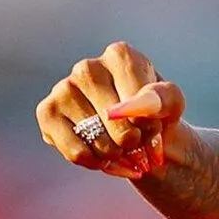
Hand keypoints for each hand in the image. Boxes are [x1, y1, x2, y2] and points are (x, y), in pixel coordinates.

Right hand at [35, 42, 185, 179]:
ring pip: (95, 138)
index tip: (154, 127)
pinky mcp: (46, 113)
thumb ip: (161, 99)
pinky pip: (76, 151)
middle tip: (139, 142)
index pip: (138, 98)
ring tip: (124, 150)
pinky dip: (98, 163)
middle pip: (114, 118)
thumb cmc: (155, 114)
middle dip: (133, 140)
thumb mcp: (172, 105)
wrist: (138, 135)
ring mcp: (63, 88)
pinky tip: (106, 158)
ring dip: (117, 154)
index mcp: (120, 56)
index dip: (150, 122)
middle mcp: (87, 67)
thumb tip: (128, 108)